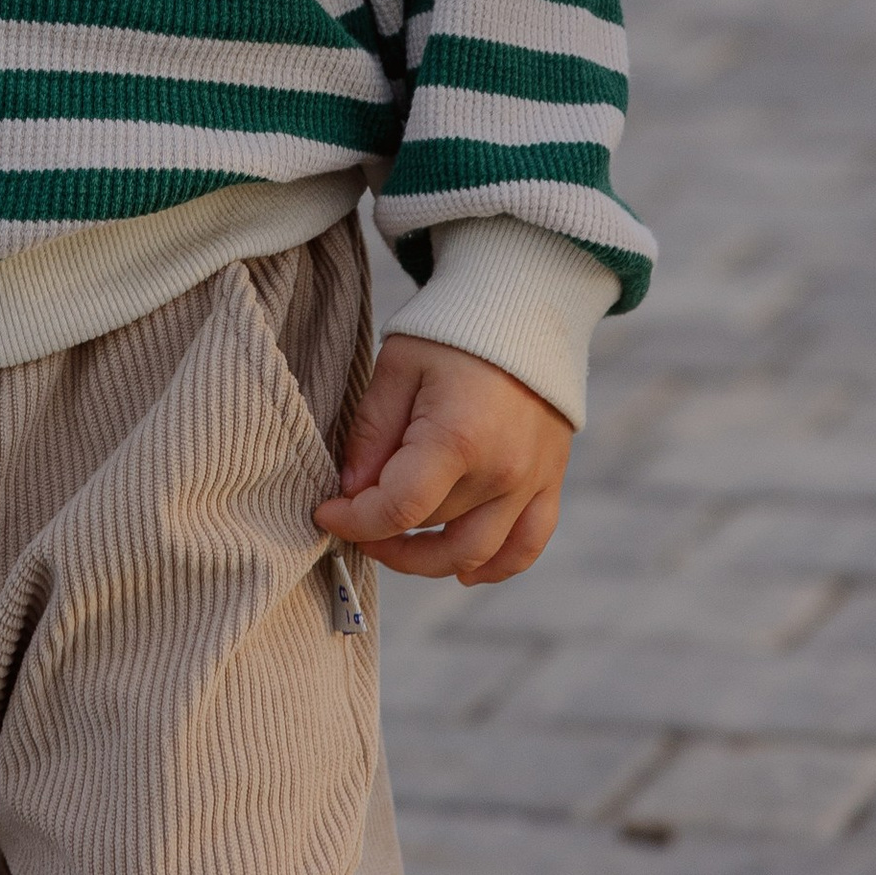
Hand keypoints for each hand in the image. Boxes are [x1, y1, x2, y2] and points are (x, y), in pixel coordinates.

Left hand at [315, 334, 571, 584]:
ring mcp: (532, 483)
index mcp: (458, 438)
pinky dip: (495, 567)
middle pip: (430, 528)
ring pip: (475, 553)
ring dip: (428, 561)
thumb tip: (351, 491)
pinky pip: (526, 547)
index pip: (398, 510)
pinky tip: (464, 569)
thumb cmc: (451, 330)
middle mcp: (502, 472)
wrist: (523, 304)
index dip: (354, 521)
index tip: (325, 513)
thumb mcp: (397, 367)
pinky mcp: (550, 482)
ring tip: (392, 544)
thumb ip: (371, 432)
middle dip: (382, 530)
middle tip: (353, 516)